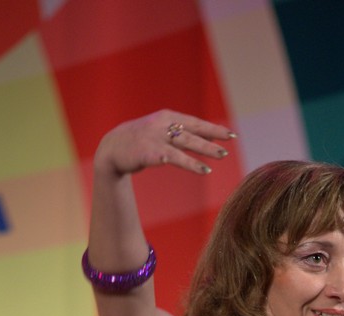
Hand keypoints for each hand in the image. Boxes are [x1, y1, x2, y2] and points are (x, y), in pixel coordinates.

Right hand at [96, 109, 234, 177]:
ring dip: (204, 149)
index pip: (195, 122)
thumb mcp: (161, 132)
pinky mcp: (149, 152)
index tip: (230, 135)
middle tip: (230, 142)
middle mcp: (163, 124)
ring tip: (221, 157)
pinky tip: (202, 170)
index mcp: (167, 117)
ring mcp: (156, 137)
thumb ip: (183, 134)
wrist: (112, 148)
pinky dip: (189, 163)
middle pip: (193, 130)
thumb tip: (210, 138)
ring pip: (185, 142)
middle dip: (213, 136)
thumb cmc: (140, 142)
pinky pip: (174, 158)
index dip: (213, 128)